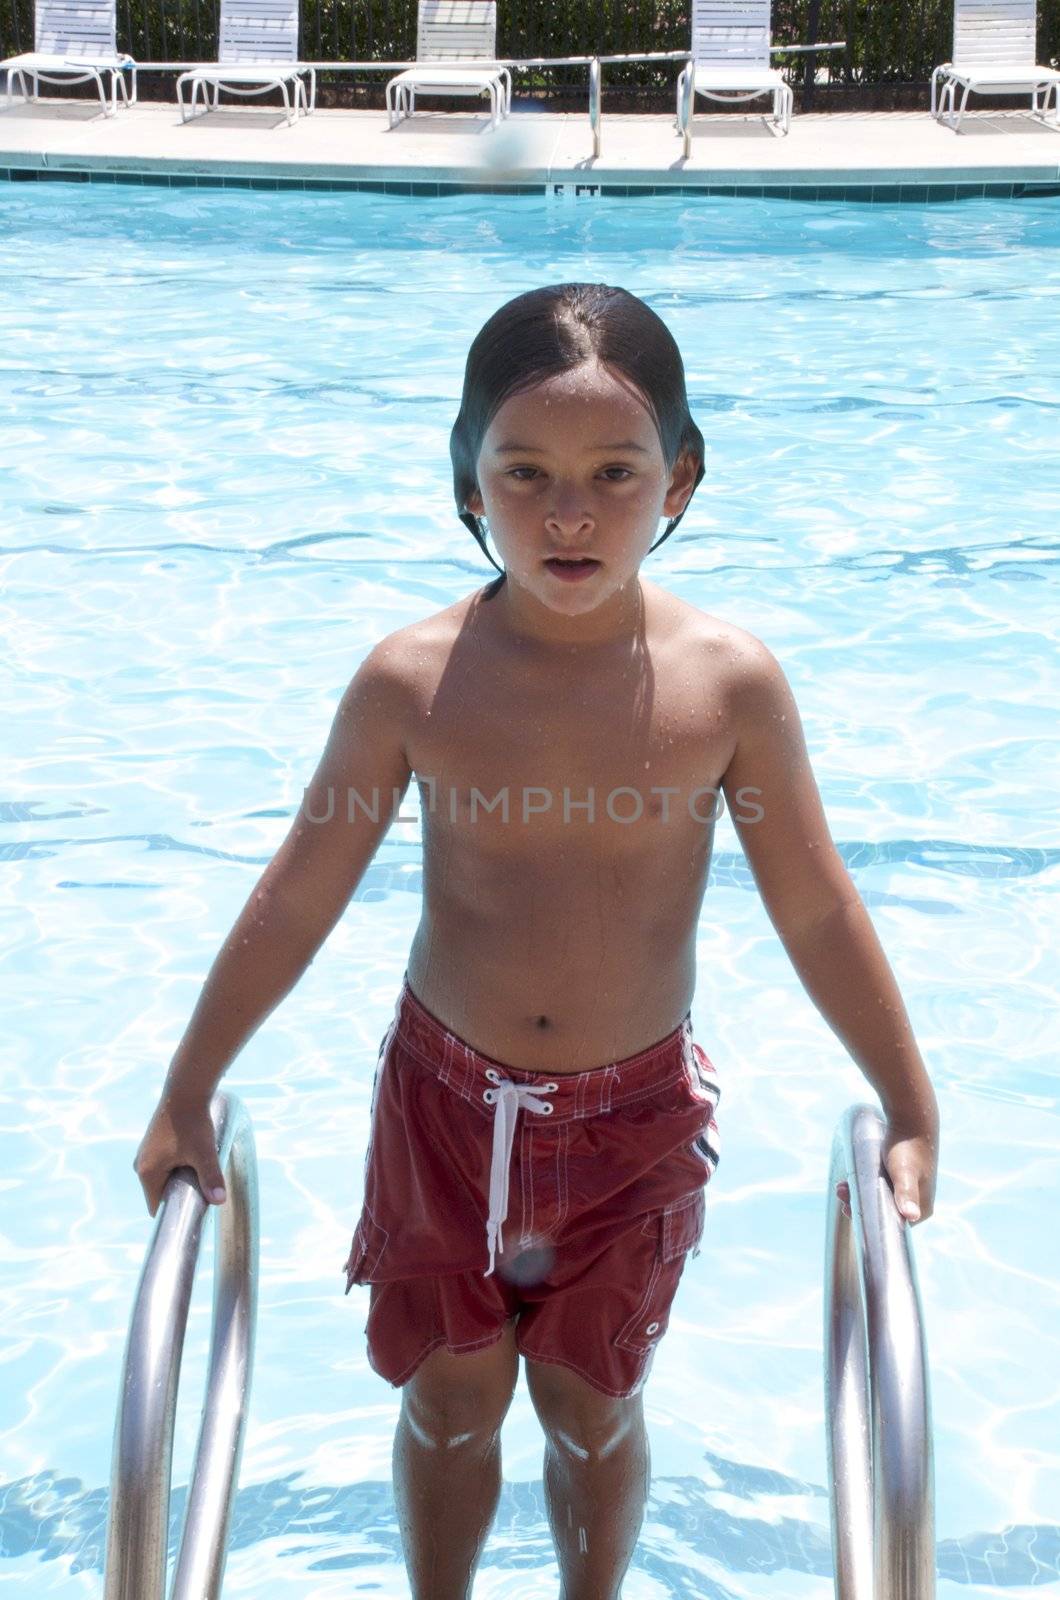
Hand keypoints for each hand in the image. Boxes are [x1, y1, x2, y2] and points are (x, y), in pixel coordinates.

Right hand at [133, 1095, 226, 1216]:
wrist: (186, 1090)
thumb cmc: (194, 1122)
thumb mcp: (204, 1153)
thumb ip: (211, 1178)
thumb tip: (219, 1201)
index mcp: (147, 1172)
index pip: (156, 1206)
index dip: (174, 1212)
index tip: (193, 1211)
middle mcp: (140, 1164)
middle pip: (161, 1192)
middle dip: (180, 1194)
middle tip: (203, 1190)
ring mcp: (146, 1153)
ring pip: (164, 1177)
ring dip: (180, 1178)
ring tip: (200, 1171)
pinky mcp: (153, 1143)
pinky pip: (165, 1164)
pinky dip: (178, 1166)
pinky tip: (195, 1158)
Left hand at [834, 1119, 937, 1225]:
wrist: (911, 1119)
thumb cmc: (907, 1148)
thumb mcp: (904, 1173)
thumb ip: (906, 1194)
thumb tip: (912, 1216)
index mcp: (921, 1210)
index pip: (890, 1225)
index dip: (868, 1220)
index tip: (849, 1210)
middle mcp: (916, 1203)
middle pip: (883, 1211)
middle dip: (859, 1204)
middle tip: (841, 1193)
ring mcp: (909, 1188)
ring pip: (879, 1198)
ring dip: (859, 1194)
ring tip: (841, 1185)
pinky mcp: (901, 1175)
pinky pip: (881, 1186)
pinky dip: (866, 1184)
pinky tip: (852, 1179)